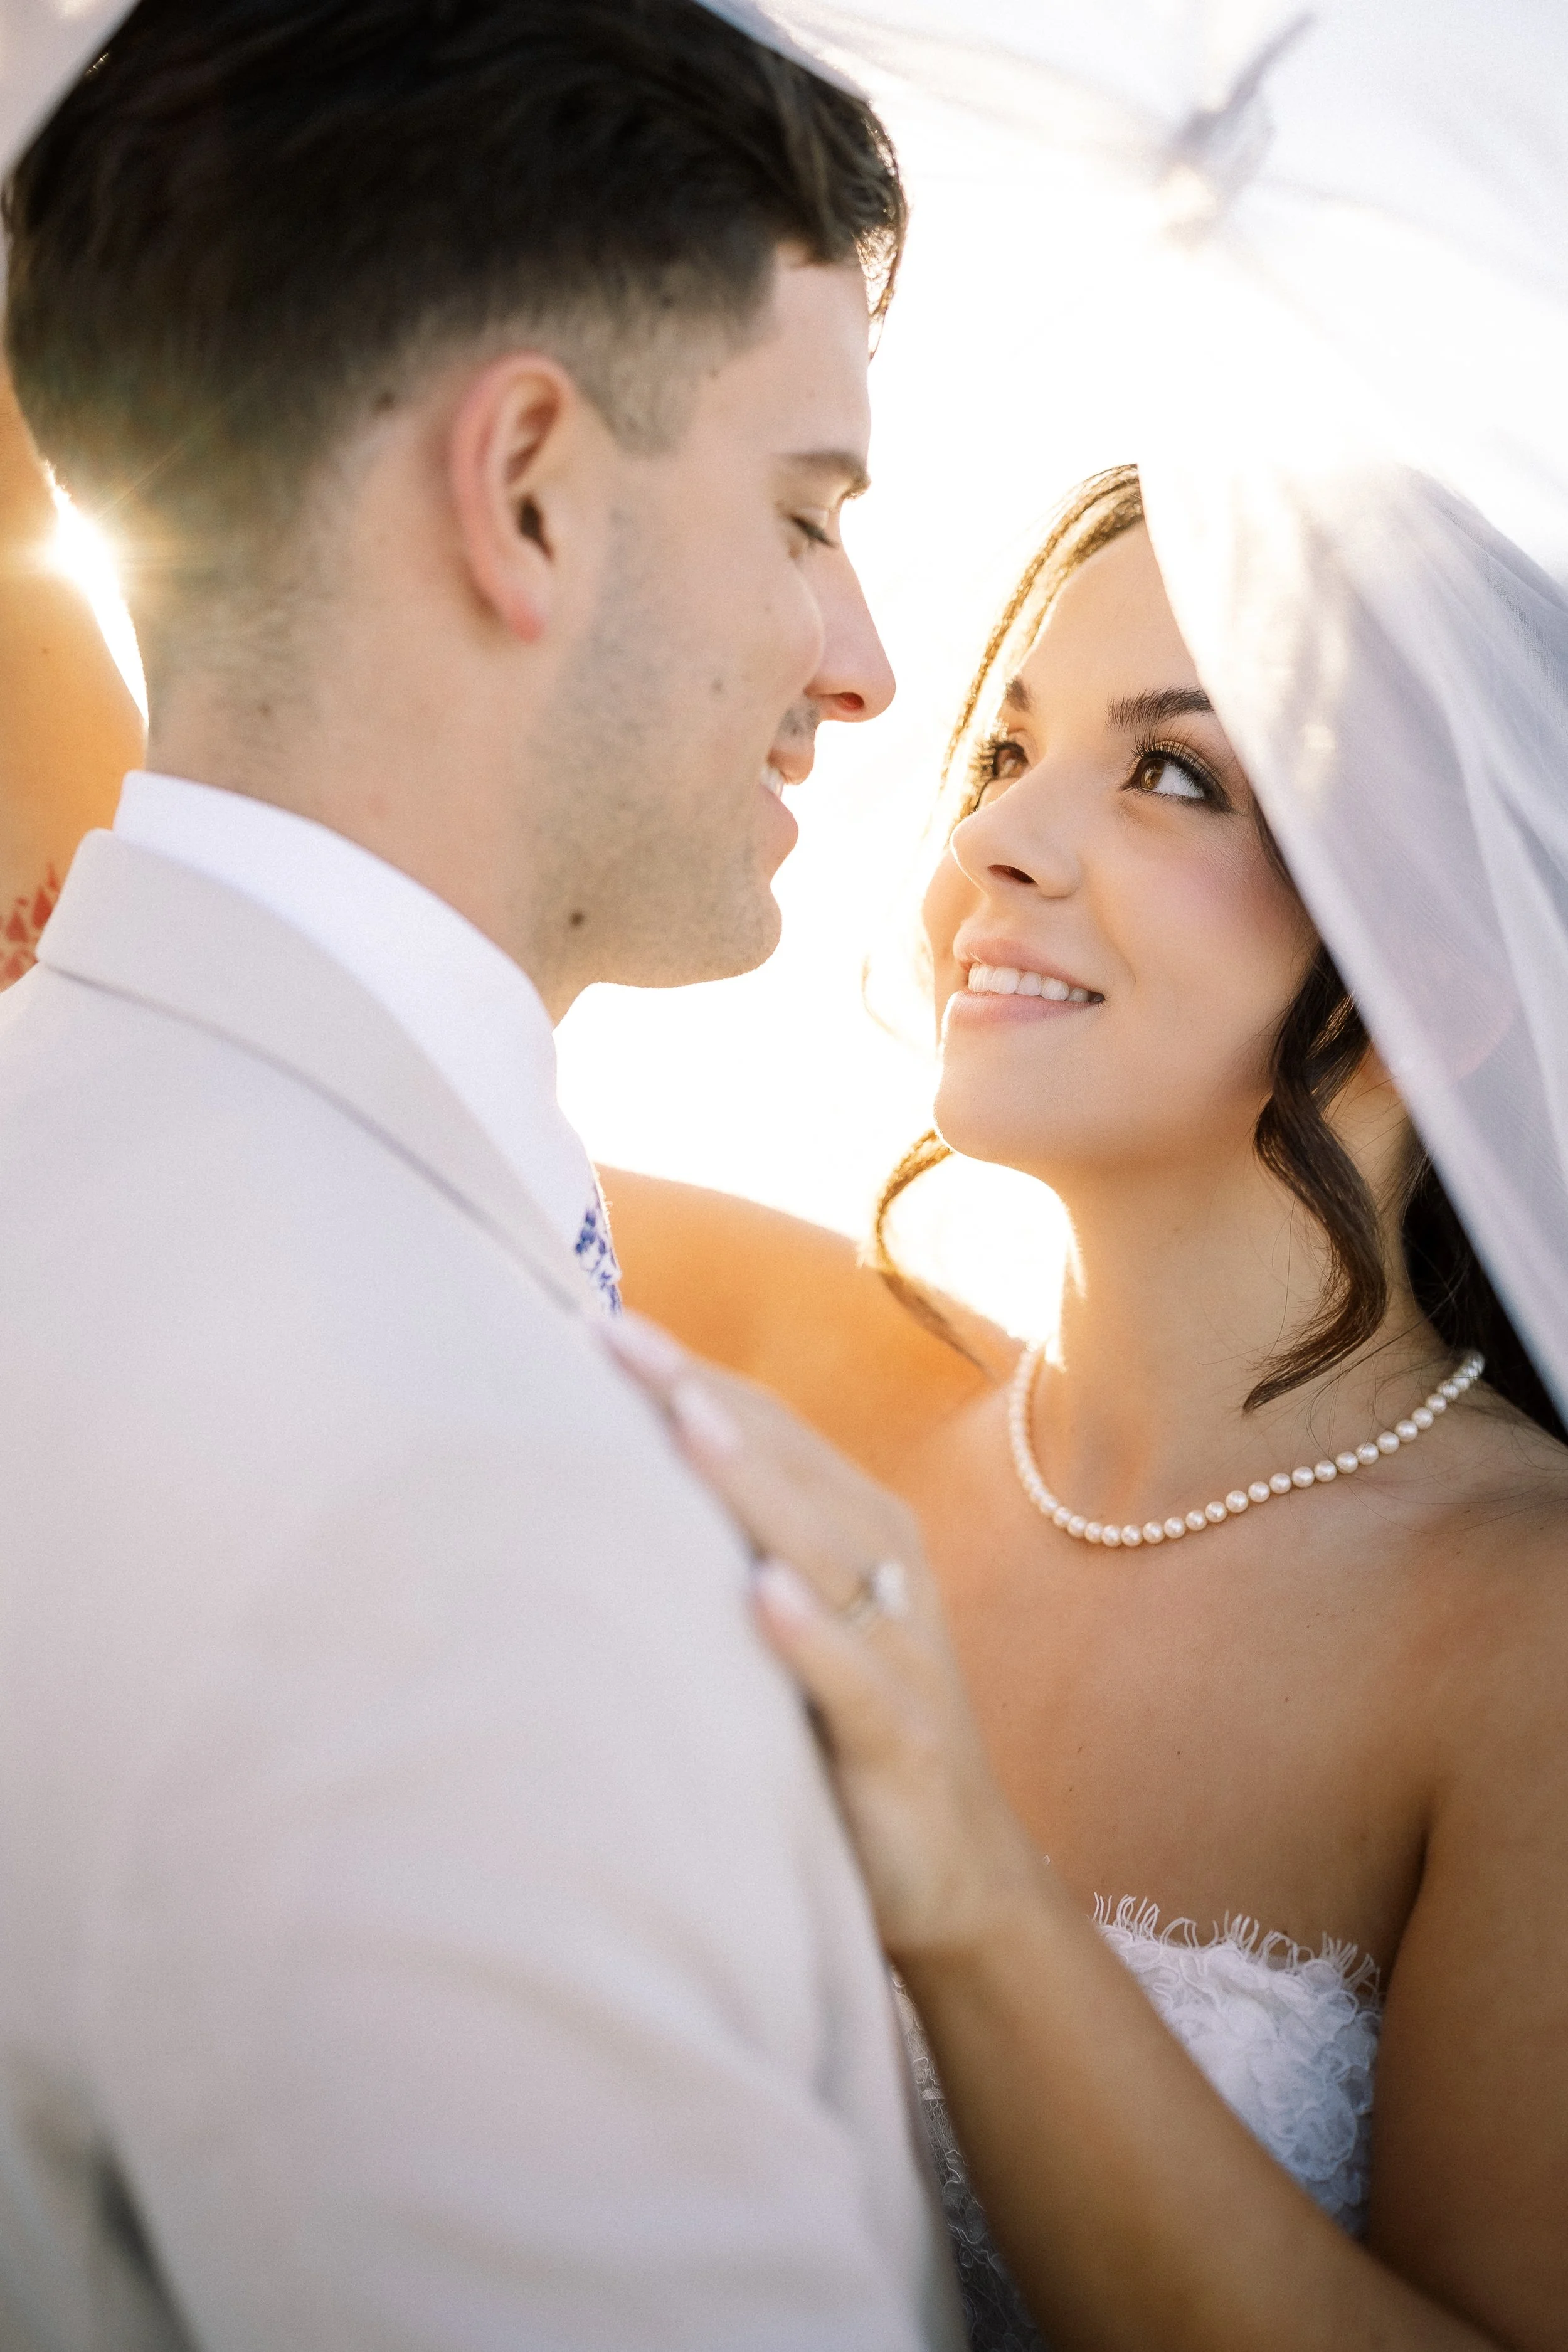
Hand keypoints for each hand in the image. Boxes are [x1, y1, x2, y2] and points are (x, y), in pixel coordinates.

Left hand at [605, 1313, 1043, 1963]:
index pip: (768, 1430)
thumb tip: (613, 1476)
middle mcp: (885, 1572)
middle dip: (700, 1394)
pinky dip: (812, 1636)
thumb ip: (735, 1550)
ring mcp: (900, 1654)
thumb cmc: (844, 1733)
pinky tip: (763, 1596)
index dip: (689, 1373)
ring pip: (822, 1549)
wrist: (958, 1874)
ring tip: (680, 1418)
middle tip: (612, 1334)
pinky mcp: (902, 1742)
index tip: (598, 1319)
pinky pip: (856, 1680)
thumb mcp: (792, 1624)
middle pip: (790, 1463)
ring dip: (753, 1482)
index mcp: (858, 1532)